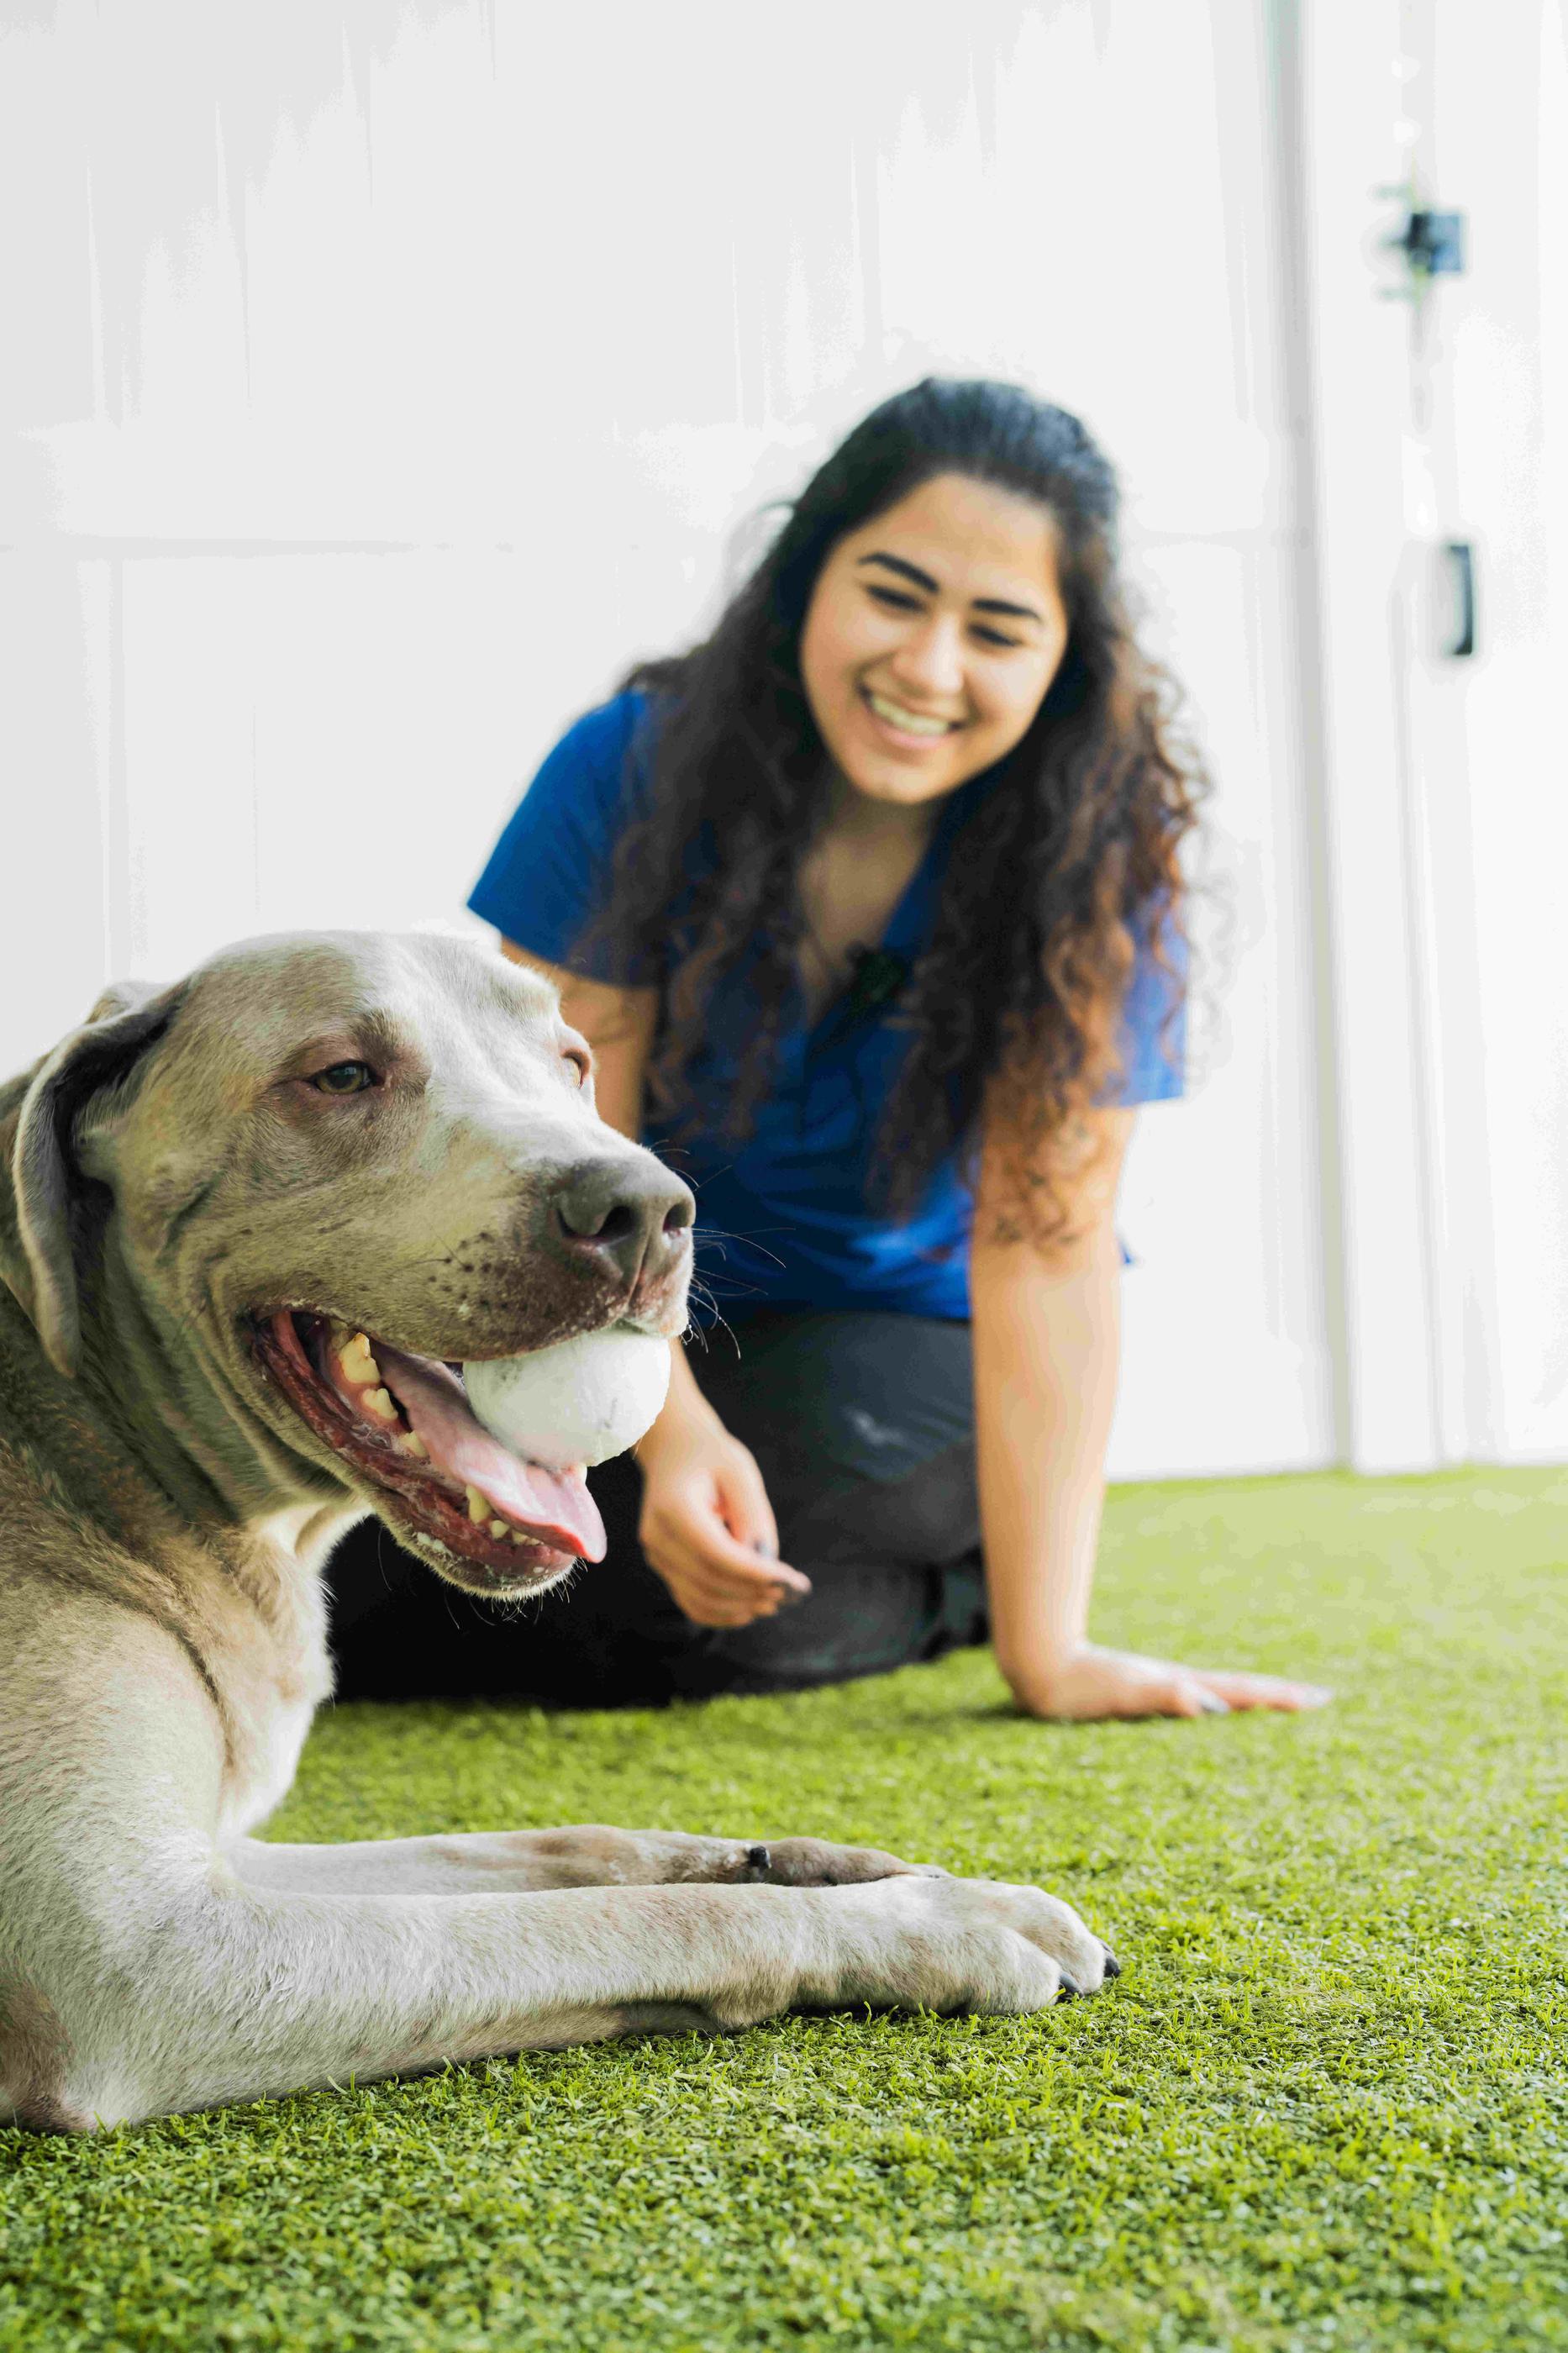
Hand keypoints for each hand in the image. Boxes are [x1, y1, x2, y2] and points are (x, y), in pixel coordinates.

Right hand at [636, 1422, 811, 1628]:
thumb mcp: (739, 1472)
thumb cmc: (712, 1457)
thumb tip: (763, 1563)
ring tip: (776, 1601)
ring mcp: (657, 1554)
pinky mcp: (664, 1566)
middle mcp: (659, 1536)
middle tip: (791, 1592)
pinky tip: (750, 1609)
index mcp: (674, 1507)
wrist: (673, 1449)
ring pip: (700, 1598)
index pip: (716, 1553)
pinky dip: (721, 1613)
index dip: (754, 1573)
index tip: (791, 1579)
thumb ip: (751, 1516)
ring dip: (740, 1607)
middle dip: (753, 1592)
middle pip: (709, 1580)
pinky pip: (691, 1602)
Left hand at [1005, 1642, 1332, 1721]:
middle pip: (1237, 1689)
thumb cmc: (1078, 1686)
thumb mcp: (1123, 1695)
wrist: (1039, 1668)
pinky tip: (1217, 1717)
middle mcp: (1177, 1685)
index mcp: (1182, 1685)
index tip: (1318, 1700)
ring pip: (1219, 1695)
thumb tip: (1203, 1700)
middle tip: (1318, 1701)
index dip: (1278, 1697)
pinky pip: (1194, 1705)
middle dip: (1277, 1696)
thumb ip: (1163, 1695)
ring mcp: (1162, 1689)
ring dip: (1251, 1701)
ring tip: (1280, 1708)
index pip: (1240, 1692)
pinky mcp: (1143, 1698)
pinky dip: (1218, 1709)